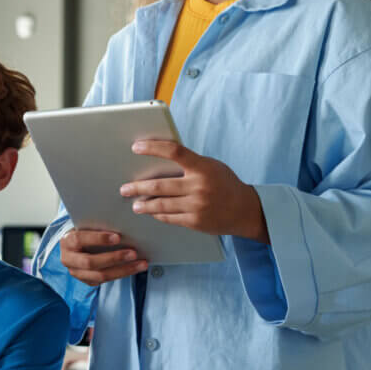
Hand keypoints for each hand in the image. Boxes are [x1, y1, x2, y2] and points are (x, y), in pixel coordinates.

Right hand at [59, 229, 147, 285]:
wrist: (74, 246)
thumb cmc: (83, 232)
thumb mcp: (86, 226)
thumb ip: (97, 226)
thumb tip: (122, 226)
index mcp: (66, 241)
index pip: (80, 239)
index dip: (98, 239)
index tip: (117, 237)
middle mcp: (68, 259)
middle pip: (90, 262)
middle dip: (114, 258)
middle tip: (133, 253)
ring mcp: (77, 273)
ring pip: (100, 275)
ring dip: (123, 270)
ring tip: (140, 263)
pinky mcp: (87, 281)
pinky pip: (105, 281)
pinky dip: (122, 274)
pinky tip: (134, 268)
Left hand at [121, 140, 268, 242]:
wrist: (245, 210)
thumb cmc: (224, 183)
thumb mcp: (210, 166)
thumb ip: (189, 163)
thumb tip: (158, 159)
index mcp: (202, 167)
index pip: (174, 152)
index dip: (153, 148)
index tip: (135, 147)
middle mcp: (198, 186)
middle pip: (159, 186)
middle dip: (138, 187)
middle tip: (124, 188)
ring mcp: (197, 206)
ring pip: (161, 205)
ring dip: (144, 205)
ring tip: (134, 204)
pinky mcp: (195, 222)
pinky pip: (170, 218)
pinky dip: (158, 215)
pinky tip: (151, 212)